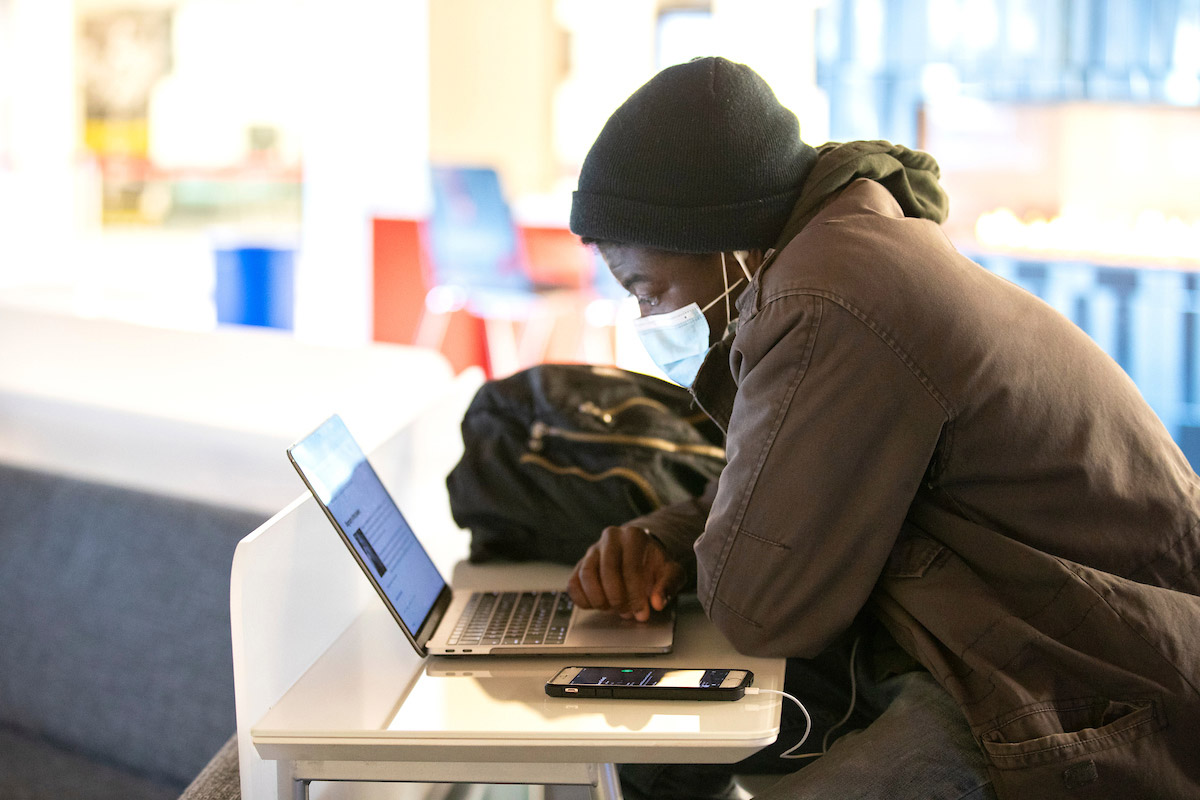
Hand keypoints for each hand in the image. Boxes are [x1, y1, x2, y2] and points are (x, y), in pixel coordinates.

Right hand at [568, 525, 684, 621]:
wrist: (641, 555)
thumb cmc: (655, 565)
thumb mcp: (671, 572)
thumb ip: (669, 585)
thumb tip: (658, 603)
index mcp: (634, 535)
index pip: (631, 567)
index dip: (635, 594)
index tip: (641, 612)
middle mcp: (611, 538)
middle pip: (607, 569)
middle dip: (617, 597)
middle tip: (626, 612)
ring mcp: (593, 550)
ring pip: (586, 574)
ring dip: (598, 598)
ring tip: (611, 608)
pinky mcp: (580, 564)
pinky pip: (573, 583)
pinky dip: (582, 599)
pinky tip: (596, 606)